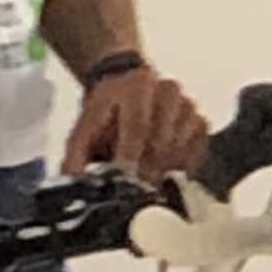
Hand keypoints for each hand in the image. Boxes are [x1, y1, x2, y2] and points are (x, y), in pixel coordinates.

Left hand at [63, 58, 208, 183]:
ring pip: (180, 148)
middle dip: (146, 168)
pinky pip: (196, 151)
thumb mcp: (86, 125)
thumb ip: (76, 153)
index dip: (131, 153)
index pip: (138, 123)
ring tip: (146, 175)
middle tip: (135, 187)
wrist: (129, 87)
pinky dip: (181, 165)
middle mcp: (168, 91)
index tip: (125, 174)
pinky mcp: (200, 122)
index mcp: (137, 85)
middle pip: (161, 140)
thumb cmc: (108, 110)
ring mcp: (188, 106)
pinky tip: (166, 169)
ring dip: (162, 168)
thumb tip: (71, 179)